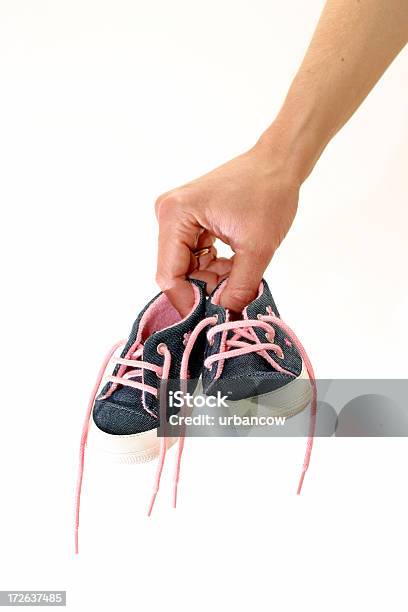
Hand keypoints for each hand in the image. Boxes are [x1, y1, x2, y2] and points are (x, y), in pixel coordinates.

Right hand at [155, 132, 300, 314]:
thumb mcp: (258, 248)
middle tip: (234, 296)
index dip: (190, 302)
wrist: (278, 162)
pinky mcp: (187, 220)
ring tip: (240, 272)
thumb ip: (240, 287)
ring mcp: (176, 217)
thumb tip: (225, 317)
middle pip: (176, 272)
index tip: (213, 317)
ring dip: (211, 279)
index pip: (170, 275)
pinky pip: (193, 256)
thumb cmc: (269, 194)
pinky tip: (234, 263)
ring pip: (186, 267)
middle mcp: (168, 214)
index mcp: (175, 215)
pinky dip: (213, 267)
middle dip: (204, 289)